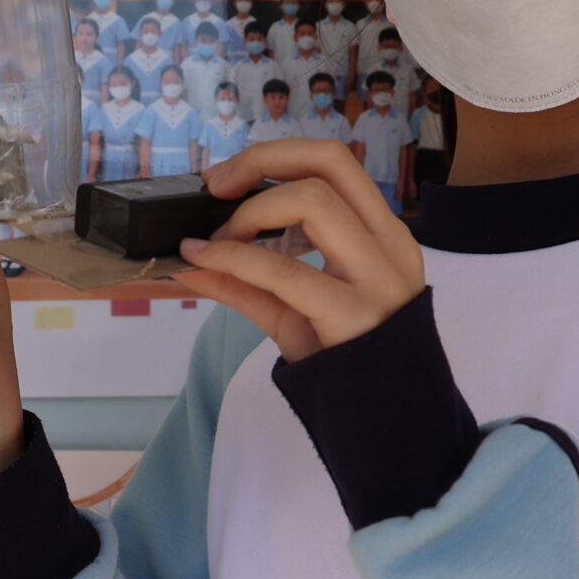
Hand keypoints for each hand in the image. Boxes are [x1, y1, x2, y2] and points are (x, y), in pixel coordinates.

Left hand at [170, 139, 424, 361]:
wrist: (388, 422)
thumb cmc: (345, 360)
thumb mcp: (293, 311)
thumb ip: (246, 279)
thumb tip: (189, 255)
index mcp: (383, 234)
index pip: (335, 162)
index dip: (275, 155)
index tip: (227, 178)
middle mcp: (389, 245)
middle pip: (329, 162)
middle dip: (261, 161)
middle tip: (215, 188)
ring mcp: (378, 277)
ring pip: (313, 201)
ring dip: (250, 212)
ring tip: (218, 240)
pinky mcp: (355, 313)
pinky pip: (285, 269)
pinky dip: (234, 257)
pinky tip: (203, 260)